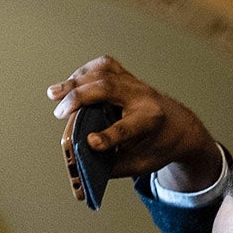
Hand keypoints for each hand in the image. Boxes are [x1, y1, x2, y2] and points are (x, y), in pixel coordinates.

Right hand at [46, 56, 219, 190]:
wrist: (179, 126)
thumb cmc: (157, 148)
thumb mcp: (139, 165)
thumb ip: (110, 166)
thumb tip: (78, 165)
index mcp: (151, 121)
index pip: (127, 127)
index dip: (108, 137)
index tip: (91, 143)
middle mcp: (143, 97)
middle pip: (108, 88)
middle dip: (81, 98)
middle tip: (59, 113)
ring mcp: (134, 84)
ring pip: (103, 73)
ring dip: (76, 81)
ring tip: (54, 93)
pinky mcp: (126, 77)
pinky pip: (105, 66)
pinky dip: (85, 71)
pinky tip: (71, 82)